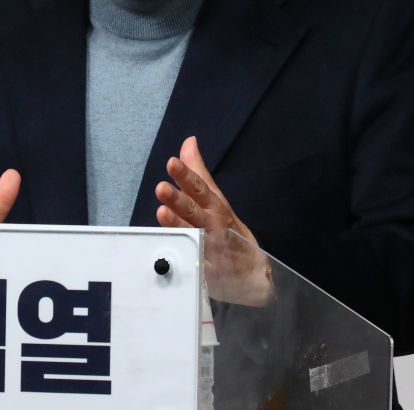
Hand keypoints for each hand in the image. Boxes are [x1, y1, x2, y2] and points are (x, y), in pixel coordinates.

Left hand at [155, 136, 273, 306]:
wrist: (252, 272)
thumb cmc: (229, 230)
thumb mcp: (216, 199)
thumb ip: (198, 172)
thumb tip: (188, 142)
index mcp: (215, 207)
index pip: (199, 188)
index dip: (186, 175)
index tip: (172, 162)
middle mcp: (213, 225)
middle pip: (194, 211)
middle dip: (178, 199)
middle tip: (162, 188)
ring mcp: (211, 248)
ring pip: (193, 235)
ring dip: (178, 225)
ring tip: (162, 212)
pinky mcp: (208, 271)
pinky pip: (194, 263)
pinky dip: (185, 257)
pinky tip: (172, 249)